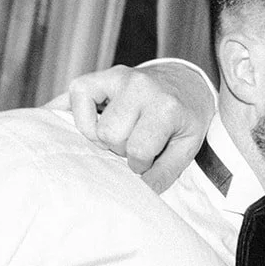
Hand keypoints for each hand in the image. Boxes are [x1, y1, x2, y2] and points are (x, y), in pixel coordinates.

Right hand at [66, 63, 213, 191]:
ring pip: (93, 124)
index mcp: (166, 107)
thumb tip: (143, 191)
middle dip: (120, 149)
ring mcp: (117, 76)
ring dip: (104, 137)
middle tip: (134, 144)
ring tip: (121, 133)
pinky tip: (97, 122)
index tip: (147, 162)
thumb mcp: (187, 146)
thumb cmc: (185, 116)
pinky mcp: (100, 74)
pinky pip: (77, 94)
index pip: (138, 150)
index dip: (140, 165)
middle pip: (110, 135)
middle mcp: (139, 86)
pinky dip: (82, 115)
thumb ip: (166, 171)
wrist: (186, 81)